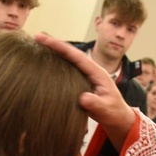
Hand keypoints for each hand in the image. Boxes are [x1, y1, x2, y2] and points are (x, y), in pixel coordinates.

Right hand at [34, 33, 134, 148]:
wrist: (118, 117)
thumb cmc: (113, 113)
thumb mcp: (106, 110)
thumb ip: (96, 104)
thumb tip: (83, 98)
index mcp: (97, 72)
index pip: (77, 56)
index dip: (61, 47)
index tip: (45, 40)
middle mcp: (91, 70)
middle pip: (71, 54)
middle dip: (54, 45)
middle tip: (37, 37)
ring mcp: (86, 75)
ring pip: (68, 60)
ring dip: (54, 53)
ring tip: (38, 46)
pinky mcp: (81, 81)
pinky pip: (67, 70)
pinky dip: (57, 64)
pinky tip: (46, 63)